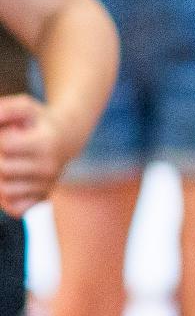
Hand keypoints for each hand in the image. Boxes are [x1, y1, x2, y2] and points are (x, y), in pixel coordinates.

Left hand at [0, 96, 66, 215]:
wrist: (67, 138)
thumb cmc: (38, 122)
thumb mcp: (25, 107)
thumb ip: (5, 109)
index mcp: (46, 143)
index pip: (5, 145)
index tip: (6, 133)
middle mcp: (50, 167)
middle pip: (2, 169)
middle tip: (4, 151)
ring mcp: (47, 185)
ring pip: (4, 191)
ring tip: (6, 162)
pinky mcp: (43, 198)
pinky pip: (15, 208)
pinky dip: (5, 199)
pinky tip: (8, 181)